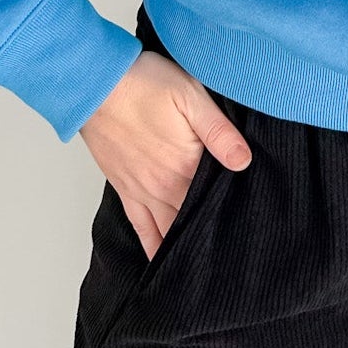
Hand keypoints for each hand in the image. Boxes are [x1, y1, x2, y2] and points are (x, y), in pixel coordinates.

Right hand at [79, 49, 252, 262]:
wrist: (94, 85)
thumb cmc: (143, 84)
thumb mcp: (190, 95)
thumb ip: (218, 131)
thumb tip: (244, 161)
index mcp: (185, 166)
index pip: (217, 199)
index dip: (237, 210)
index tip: (253, 222)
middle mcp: (164, 187)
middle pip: (196, 220)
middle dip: (216, 231)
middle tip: (237, 248)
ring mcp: (142, 191)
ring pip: (170, 231)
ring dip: (188, 244)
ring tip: (208, 264)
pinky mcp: (125, 189)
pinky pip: (142, 230)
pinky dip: (153, 248)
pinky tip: (164, 263)